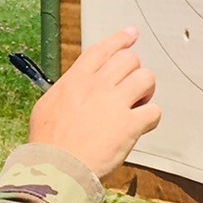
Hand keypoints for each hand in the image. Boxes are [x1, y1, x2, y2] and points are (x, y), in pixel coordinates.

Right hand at [28, 28, 159, 180]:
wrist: (56, 167)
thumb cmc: (48, 143)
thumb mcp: (47, 106)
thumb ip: (65, 91)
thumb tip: (73, 88)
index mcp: (76, 79)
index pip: (103, 49)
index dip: (120, 39)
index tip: (131, 34)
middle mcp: (97, 86)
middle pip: (129, 59)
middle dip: (134, 70)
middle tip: (130, 86)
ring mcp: (115, 103)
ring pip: (146, 78)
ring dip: (146, 91)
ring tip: (137, 105)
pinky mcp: (130, 125)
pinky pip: (154, 111)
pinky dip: (151, 118)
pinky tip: (141, 126)